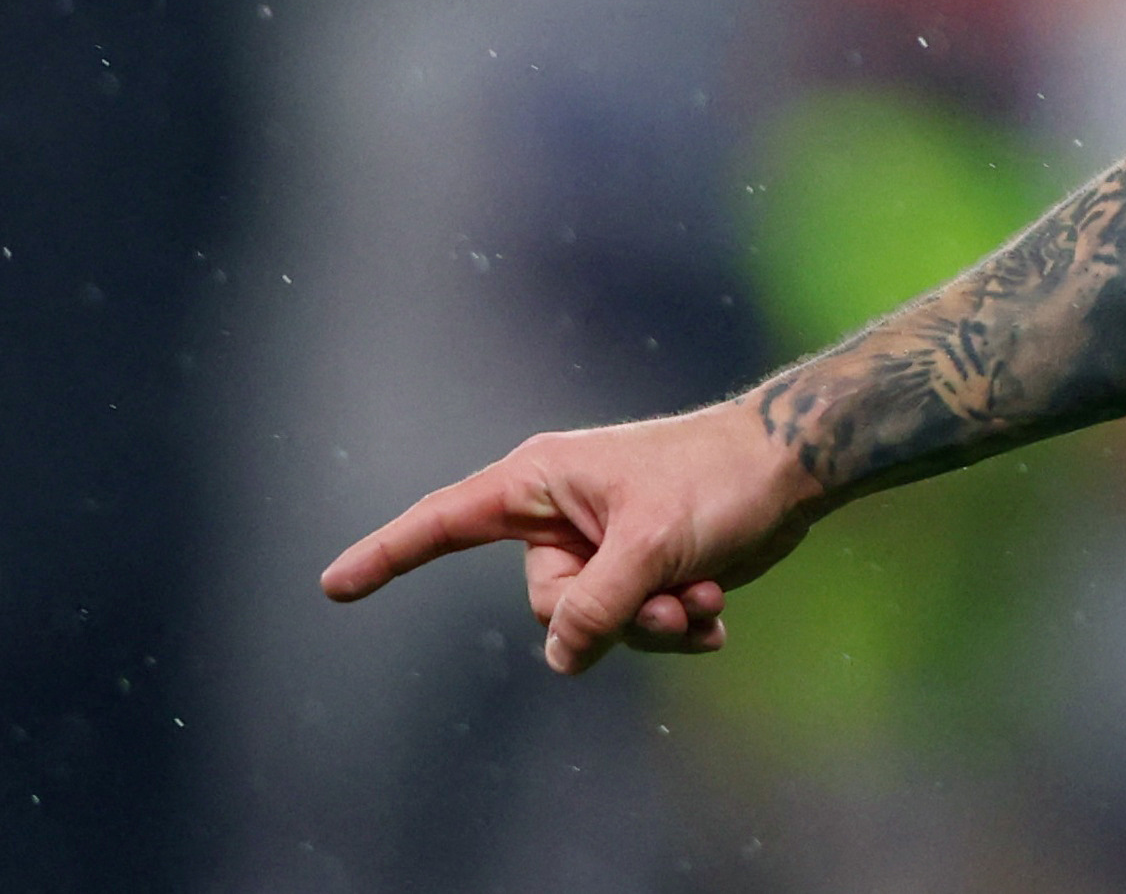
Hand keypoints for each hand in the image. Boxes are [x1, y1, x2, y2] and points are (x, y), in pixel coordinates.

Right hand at [319, 398, 823, 674]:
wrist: (793, 469)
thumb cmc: (720, 480)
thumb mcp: (652, 546)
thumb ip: (597, 606)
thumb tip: (560, 657)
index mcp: (541, 481)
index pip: (445, 523)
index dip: (389, 554)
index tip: (332, 585)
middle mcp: (560, 514)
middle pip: (546, 604)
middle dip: (611, 617)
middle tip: (671, 594)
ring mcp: (600, 544)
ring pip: (594, 626)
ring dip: (652, 626)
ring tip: (701, 597)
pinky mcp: (639, 568)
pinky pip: (632, 627)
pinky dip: (674, 626)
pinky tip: (715, 615)